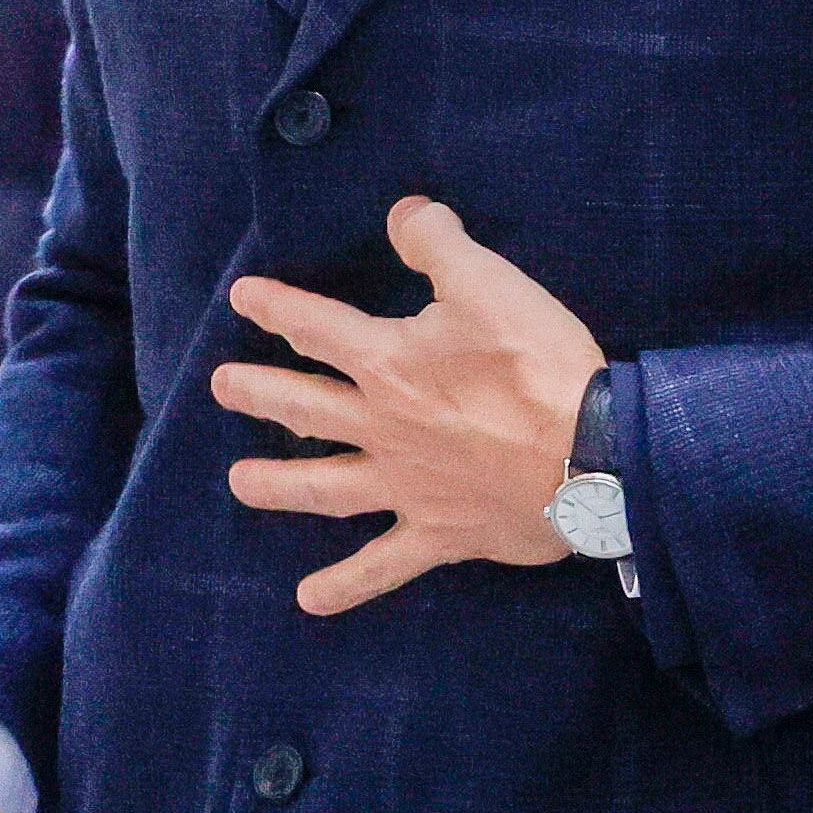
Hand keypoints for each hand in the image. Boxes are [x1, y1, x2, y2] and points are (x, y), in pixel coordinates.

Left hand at [215, 196, 606, 615]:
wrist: (591, 456)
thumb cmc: (540, 366)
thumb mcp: (490, 283)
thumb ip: (439, 243)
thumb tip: (404, 213)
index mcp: (389, 364)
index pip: (317, 328)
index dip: (277, 308)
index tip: (243, 298)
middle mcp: (383, 426)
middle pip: (305, 406)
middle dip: (258, 392)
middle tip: (220, 386)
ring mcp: (406, 485)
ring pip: (324, 486)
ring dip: (277, 484)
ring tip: (238, 483)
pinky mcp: (438, 533)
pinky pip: (382, 566)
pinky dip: (346, 585)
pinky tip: (309, 599)